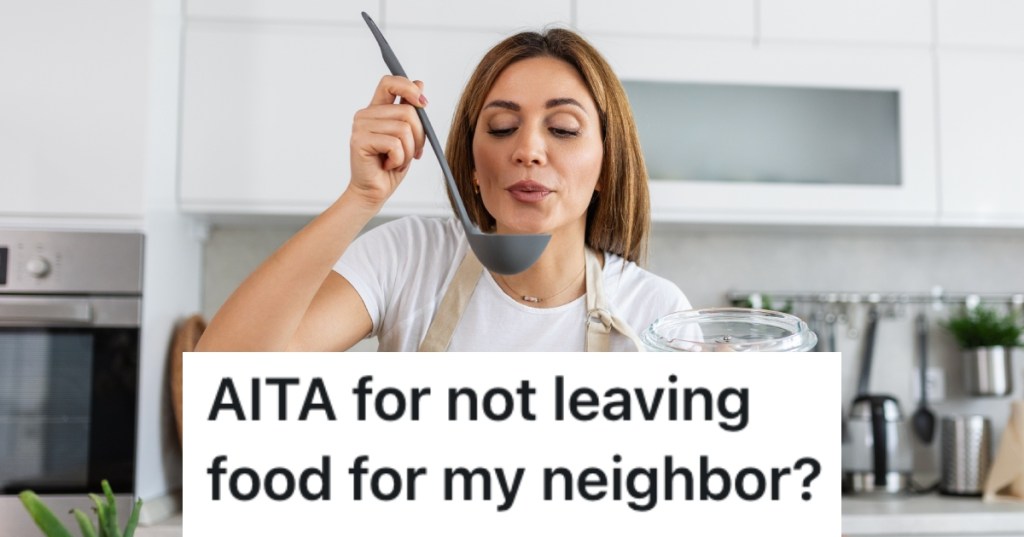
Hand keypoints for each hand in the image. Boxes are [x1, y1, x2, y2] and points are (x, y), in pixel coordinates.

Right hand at [347, 75, 426, 208]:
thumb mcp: (407, 136)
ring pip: (404, 129)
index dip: (408, 88)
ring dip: (408, 151)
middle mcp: (365, 115)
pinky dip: (399, 160)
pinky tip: (388, 165)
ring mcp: (360, 127)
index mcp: (376, 110)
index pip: (390, 82)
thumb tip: (420, 83)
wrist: (374, 191)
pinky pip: (395, 144)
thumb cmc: (391, 166)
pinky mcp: (360, 141)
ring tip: (396, 160)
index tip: (424, 103)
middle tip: (410, 153)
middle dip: (419, 136)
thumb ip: (410, 110)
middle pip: (408, 112)